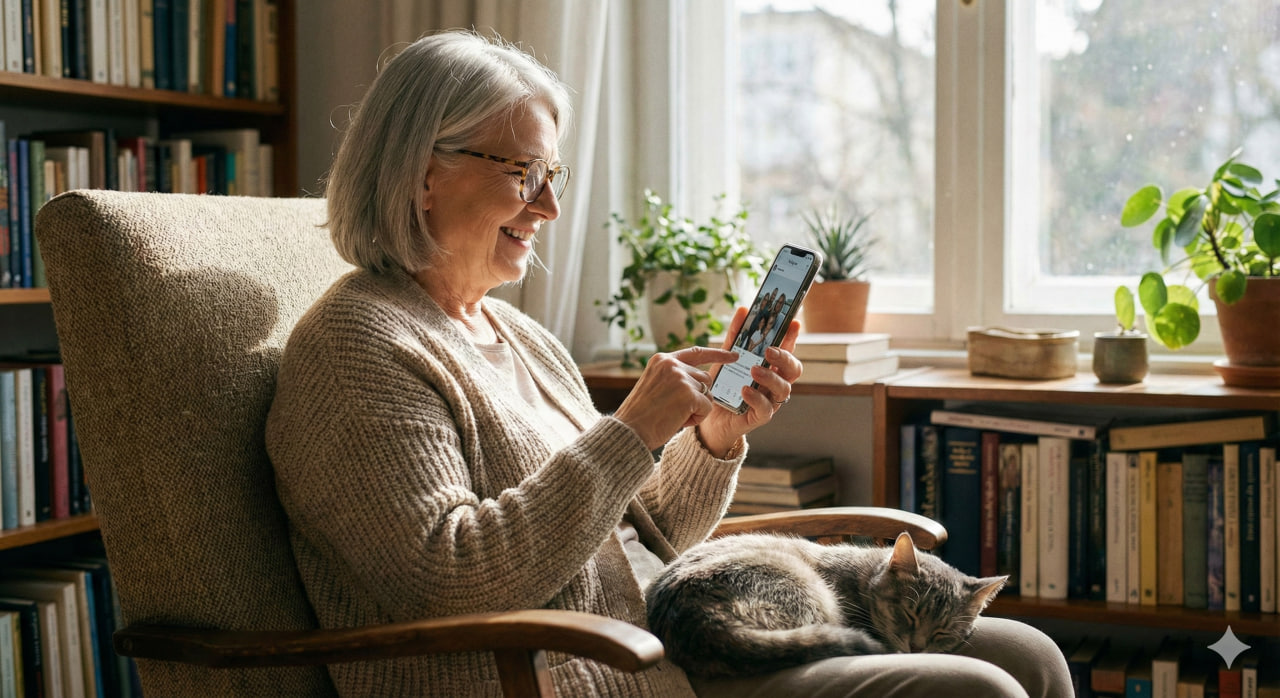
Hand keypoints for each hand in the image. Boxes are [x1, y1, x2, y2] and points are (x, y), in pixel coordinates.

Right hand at [612, 345, 739, 450]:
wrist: (629, 431)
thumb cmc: (641, 415)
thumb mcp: (654, 385)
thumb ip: (675, 377)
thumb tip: (704, 380)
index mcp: (662, 359)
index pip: (696, 352)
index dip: (717, 354)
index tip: (734, 355)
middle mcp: (672, 364)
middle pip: (705, 378)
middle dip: (698, 397)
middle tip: (675, 411)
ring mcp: (681, 378)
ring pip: (708, 394)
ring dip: (697, 409)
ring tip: (674, 416)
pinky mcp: (689, 394)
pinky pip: (707, 407)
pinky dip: (697, 418)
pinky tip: (679, 421)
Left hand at [697, 307, 802, 455]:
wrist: (708, 416)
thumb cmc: (724, 385)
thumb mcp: (727, 357)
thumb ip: (736, 336)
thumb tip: (743, 310)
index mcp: (771, 367)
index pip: (787, 350)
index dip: (792, 337)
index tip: (793, 323)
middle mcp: (775, 383)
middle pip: (793, 369)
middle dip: (784, 358)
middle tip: (769, 351)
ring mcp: (770, 400)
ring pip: (783, 389)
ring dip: (770, 377)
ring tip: (754, 370)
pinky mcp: (760, 417)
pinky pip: (766, 408)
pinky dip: (756, 398)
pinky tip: (745, 390)